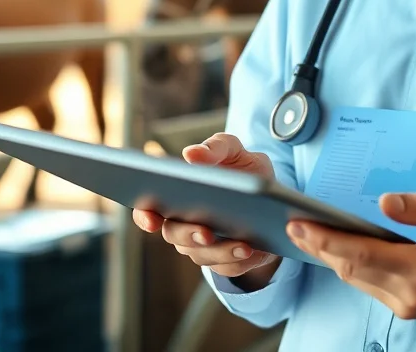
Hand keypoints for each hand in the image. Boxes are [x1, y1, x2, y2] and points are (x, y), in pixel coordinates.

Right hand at [132, 133, 281, 283]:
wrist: (271, 195)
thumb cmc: (242, 168)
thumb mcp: (232, 150)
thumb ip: (214, 147)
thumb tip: (191, 154)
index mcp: (176, 195)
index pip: (147, 209)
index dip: (145, 216)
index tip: (152, 220)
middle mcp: (183, 223)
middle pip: (174, 235)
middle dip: (190, 235)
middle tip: (206, 232)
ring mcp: (202, 245)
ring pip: (202, 255)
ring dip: (221, 251)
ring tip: (242, 244)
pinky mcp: (225, 261)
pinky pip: (227, 267)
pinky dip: (237, 261)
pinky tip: (251, 250)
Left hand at [286, 193, 415, 319]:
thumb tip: (385, 202)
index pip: (360, 253)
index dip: (326, 239)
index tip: (300, 224)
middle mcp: (411, 293)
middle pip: (351, 270)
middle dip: (319, 247)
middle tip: (293, 226)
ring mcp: (410, 305)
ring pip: (358, 280)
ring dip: (332, 258)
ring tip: (309, 235)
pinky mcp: (412, 307)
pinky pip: (372, 286)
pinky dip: (352, 267)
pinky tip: (341, 251)